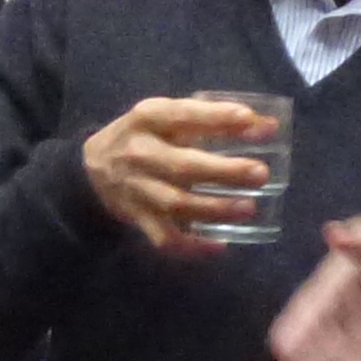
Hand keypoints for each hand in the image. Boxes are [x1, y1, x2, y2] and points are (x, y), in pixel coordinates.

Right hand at [82, 96, 278, 254]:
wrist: (92, 168)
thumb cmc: (143, 136)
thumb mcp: (166, 117)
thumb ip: (211, 120)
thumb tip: (267, 125)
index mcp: (148, 118)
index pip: (183, 114)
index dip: (216, 116)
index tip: (249, 118)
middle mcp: (140, 153)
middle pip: (184, 166)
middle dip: (225, 171)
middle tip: (260, 173)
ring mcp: (138, 189)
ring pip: (178, 204)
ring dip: (215, 209)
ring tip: (249, 208)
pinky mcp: (138, 218)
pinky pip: (165, 237)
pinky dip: (193, 246)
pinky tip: (219, 245)